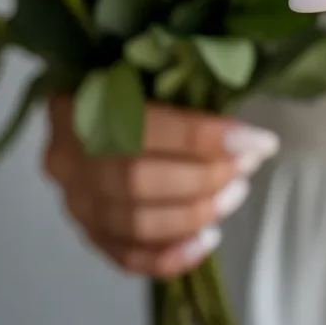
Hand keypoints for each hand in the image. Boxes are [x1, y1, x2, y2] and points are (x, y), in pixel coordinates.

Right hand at [43, 97, 278, 276]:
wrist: (86, 95)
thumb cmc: (129, 79)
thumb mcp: (146, 68)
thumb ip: (179, 86)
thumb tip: (236, 121)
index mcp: (78, 105)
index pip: (143, 128)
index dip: (203, 138)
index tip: (256, 141)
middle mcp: (69, 159)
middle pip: (139, 182)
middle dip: (205, 177)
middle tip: (247, 165)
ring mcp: (75, 201)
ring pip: (136, 224)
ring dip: (196, 214)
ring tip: (235, 194)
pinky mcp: (87, 231)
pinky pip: (127, 257)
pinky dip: (171, 256)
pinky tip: (207, 240)